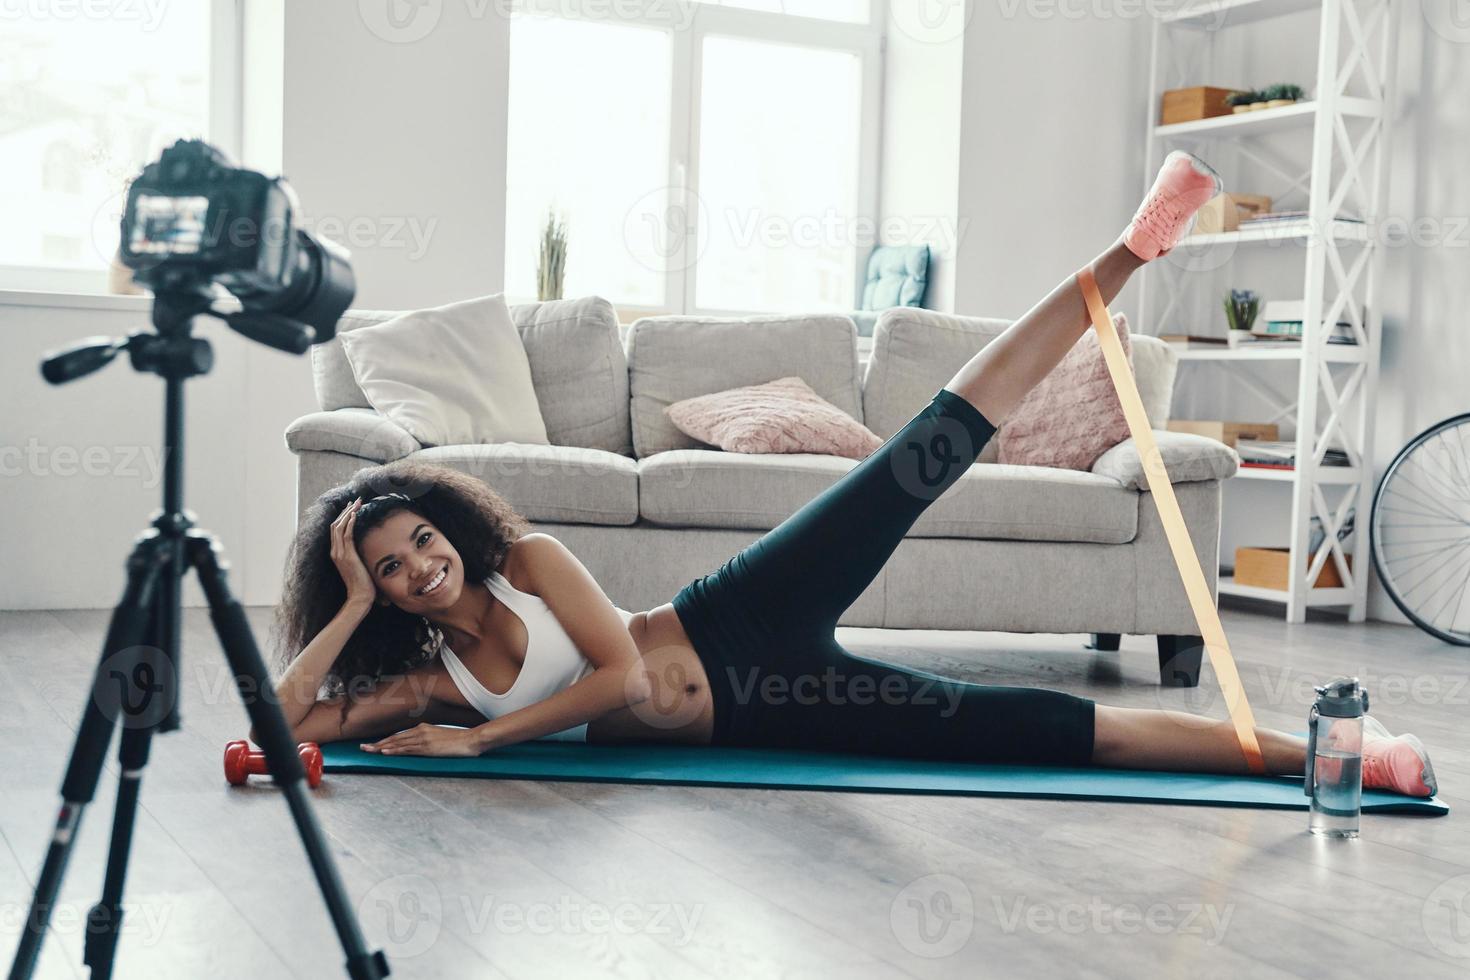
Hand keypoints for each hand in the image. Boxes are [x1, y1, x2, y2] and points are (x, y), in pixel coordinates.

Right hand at [330, 499, 374, 606]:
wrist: (359, 597)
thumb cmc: (363, 583)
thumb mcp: (359, 565)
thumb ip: (359, 554)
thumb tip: (368, 545)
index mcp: (337, 553)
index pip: (336, 530)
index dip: (343, 517)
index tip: (352, 507)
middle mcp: (335, 552)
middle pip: (335, 525)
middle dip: (345, 511)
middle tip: (355, 500)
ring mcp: (339, 554)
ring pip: (339, 527)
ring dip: (348, 513)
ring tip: (357, 503)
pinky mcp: (347, 556)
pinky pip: (346, 535)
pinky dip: (350, 523)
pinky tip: (355, 514)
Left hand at [361, 723, 483, 756]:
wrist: (471, 740)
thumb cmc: (459, 740)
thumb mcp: (441, 737)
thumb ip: (429, 739)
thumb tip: (421, 746)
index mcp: (424, 728)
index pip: (400, 735)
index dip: (386, 740)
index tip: (375, 744)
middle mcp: (421, 731)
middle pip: (395, 738)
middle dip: (378, 743)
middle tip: (363, 747)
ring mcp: (423, 739)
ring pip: (397, 743)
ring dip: (381, 747)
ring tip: (368, 750)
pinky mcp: (427, 747)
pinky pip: (407, 749)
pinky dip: (394, 750)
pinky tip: (385, 752)